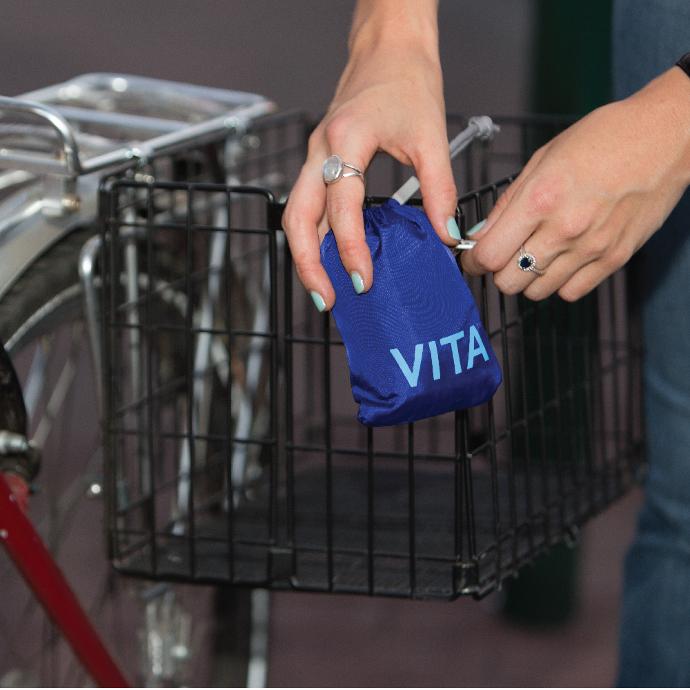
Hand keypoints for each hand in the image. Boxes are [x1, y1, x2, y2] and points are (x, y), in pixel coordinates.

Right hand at [282, 0, 456, 310]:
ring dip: (305, 255)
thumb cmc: (408, 81)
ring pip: (294, 214)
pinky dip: (314, 236)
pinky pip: (307, 205)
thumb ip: (440, 190)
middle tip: (328, 300)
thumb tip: (446, 236)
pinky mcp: (319, 161)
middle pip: (296, 217)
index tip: (366, 281)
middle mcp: (320, 150)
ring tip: (324, 289)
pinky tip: (332, 258)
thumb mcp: (431, 136)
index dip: (351, 249)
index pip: (341, 207)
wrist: (387, 46)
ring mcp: (314, 156)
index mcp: (346, 140)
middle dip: (308, 264)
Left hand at [461, 67, 689, 300]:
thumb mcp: (542, 160)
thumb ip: (508, 204)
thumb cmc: (603, 139)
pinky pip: (570, 293)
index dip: (474, 261)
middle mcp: (565, 228)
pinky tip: (562, 260)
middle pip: (508, 282)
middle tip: (505, 255)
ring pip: (536, 293)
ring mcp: (591, 248)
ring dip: (528, 278)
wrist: (666, 138)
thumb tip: (480, 236)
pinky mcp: (614, 259)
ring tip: (536, 253)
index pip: (489, 255)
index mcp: (541, 198)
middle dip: (499, 271)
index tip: (474, 259)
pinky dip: (559, 283)